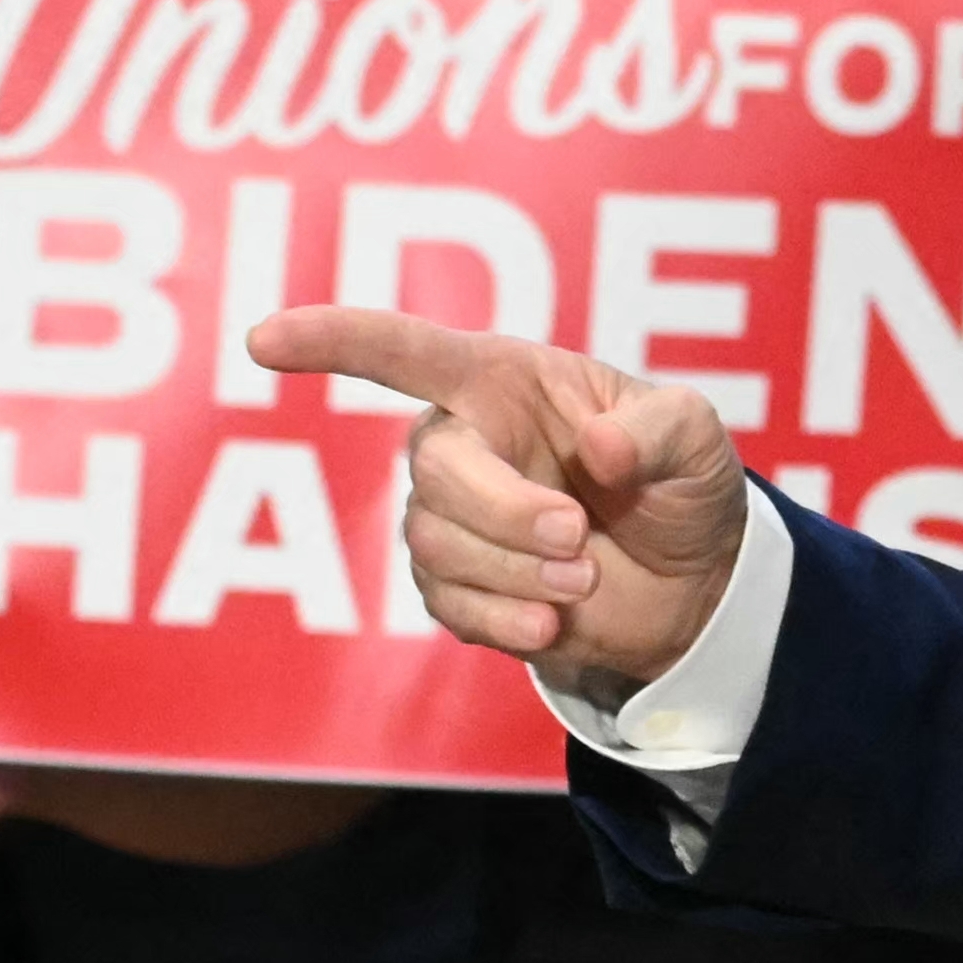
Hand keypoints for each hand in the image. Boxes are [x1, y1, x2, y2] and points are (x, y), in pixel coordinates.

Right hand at [243, 305, 747, 707]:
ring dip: (515, 570)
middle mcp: (462, 442)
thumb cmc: (682, 482)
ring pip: (435, 544)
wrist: (691, 582)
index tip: (264, 340)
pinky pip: (446, 605)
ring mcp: (450, 519)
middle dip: (505, 510)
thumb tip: (600, 449)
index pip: (405, 352)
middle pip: (434, 470)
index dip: (334, 341)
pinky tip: (552, 622)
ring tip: (583, 578)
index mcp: (505, 381)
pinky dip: (504, 617)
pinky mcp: (455, 588)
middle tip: (578, 537)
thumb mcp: (698, 439)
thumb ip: (659, 430)